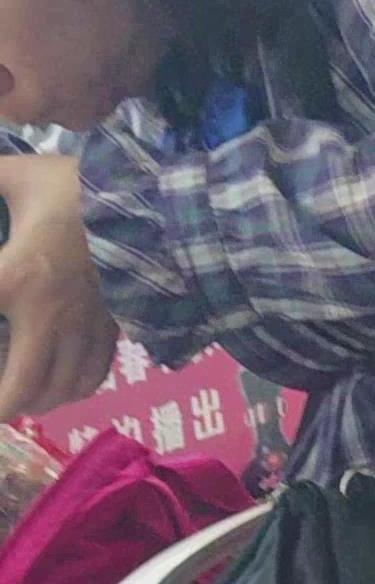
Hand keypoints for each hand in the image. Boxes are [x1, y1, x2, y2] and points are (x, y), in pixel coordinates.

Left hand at [0, 153, 117, 417]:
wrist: (151, 202)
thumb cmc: (79, 189)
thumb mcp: (20, 175)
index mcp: (15, 280)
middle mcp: (49, 317)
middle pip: (26, 387)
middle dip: (6, 408)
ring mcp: (86, 327)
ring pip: (63, 389)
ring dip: (41, 402)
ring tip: (26, 401)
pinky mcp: (114, 327)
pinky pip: (95, 373)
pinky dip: (77, 388)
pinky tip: (66, 386)